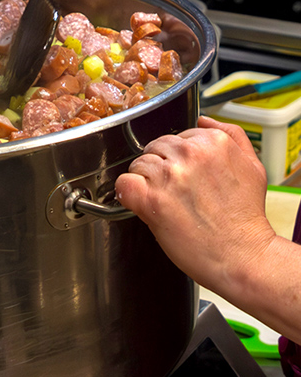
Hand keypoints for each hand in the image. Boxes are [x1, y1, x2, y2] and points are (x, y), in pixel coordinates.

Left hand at [115, 116, 275, 292]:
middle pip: (155, 147)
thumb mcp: (252, 166)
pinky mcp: (152, 199)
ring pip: (139, 164)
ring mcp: (170, 175)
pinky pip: (124, 184)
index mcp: (212, 141)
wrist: (244, 257)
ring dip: (146, 182)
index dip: (177, 159)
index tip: (184, 176)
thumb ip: (231, 134)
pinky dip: (127, 193)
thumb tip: (203, 120)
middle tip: (175, 192)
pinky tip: (141, 204)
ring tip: (165, 202)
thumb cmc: (246, 218)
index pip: (177, 137)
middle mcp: (190, 153)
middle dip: (160, 168)